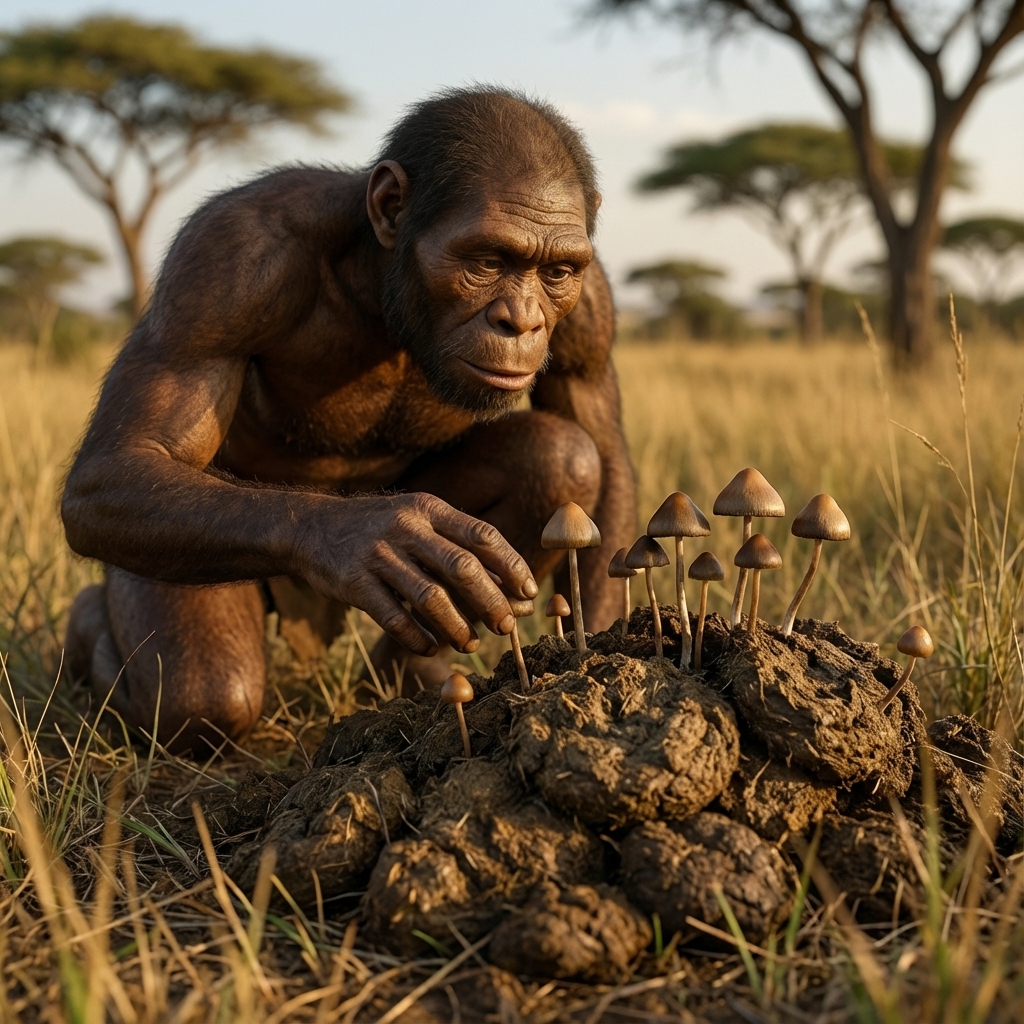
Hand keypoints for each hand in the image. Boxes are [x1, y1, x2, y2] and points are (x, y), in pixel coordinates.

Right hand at [296, 492, 537, 655]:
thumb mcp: (417, 521)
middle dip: (491, 601)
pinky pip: (394, 617)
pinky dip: (417, 637)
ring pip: (430, 597)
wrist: (310, 527)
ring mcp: (377, 554)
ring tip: (471, 643)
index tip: (528, 591)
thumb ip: (456, 546)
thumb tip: (509, 586)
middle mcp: (405, 527)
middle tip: (507, 626)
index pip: (482, 535)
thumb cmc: (379, 529)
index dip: (511, 565)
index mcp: (428, 508)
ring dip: (457, 626)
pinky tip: (430, 647)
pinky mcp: (353, 583)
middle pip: (462, 568)